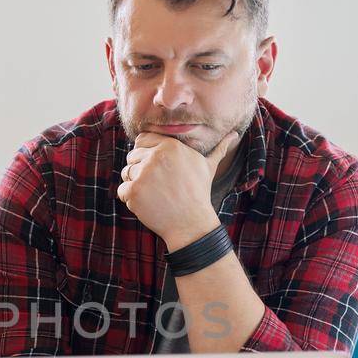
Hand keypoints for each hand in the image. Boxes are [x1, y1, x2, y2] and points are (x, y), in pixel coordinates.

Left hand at [117, 131, 239, 248]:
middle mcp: (156, 156)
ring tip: (154, 195)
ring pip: (125, 173)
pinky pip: (122, 190)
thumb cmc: (199, 193)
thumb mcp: (209, 167)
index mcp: (170, 146)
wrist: (191, 223)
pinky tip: (148, 204)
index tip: (156, 169)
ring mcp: (144, 174)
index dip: (145, 154)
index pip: (141, 140)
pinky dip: (130, 199)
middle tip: (157, 185)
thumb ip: (218, 148)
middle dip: (139, 170)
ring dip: (135, 185)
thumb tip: (234, 133)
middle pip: (132, 157)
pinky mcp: (134, 191)